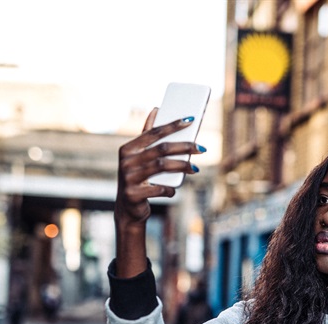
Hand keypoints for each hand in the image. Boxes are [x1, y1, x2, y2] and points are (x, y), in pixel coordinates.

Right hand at [114, 108, 202, 276]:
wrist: (128, 209)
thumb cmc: (139, 178)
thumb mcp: (140, 157)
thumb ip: (147, 135)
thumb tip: (156, 109)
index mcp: (128, 149)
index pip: (153, 133)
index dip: (172, 125)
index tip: (190, 120)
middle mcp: (126, 161)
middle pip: (161, 150)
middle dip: (184, 147)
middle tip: (201, 149)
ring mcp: (128, 178)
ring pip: (161, 167)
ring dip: (182, 167)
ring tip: (196, 169)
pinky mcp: (133, 194)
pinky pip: (159, 189)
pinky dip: (170, 190)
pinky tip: (174, 190)